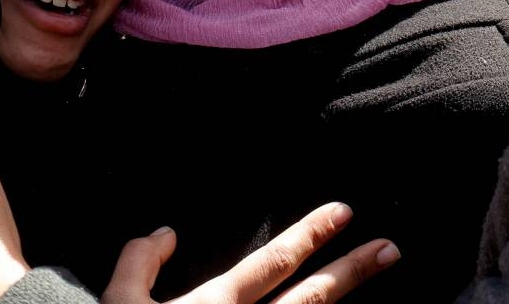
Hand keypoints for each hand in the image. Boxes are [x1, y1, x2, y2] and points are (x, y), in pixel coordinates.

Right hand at [103, 203, 399, 303]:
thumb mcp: (120, 302)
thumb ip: (139, 260)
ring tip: (377, 281)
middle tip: (389, 249)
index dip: (309, 234)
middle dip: (351, 270)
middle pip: (311, 298)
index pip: (272, 262)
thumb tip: (167, 232)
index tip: (342, 213)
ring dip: (346, 303)